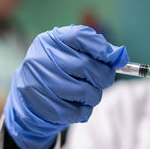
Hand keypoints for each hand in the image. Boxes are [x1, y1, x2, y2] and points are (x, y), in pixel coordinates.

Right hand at [4, 25, 128, 148]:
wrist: (29, 100)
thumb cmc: (58, 72)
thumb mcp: (71, 54)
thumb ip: (95, 51)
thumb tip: (120, 56)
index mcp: (49, 41)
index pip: (80, 37)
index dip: (102, 48)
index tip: (114, 58)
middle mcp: (41, 59)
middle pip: (86, 66)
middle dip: (104, 76)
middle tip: (105, 79)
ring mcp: (39, 84)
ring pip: (84, 91)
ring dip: (95, 95)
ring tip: (90, 93)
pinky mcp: (43, 107)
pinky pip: (78, 111)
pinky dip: (85, 110)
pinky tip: (79, 105)